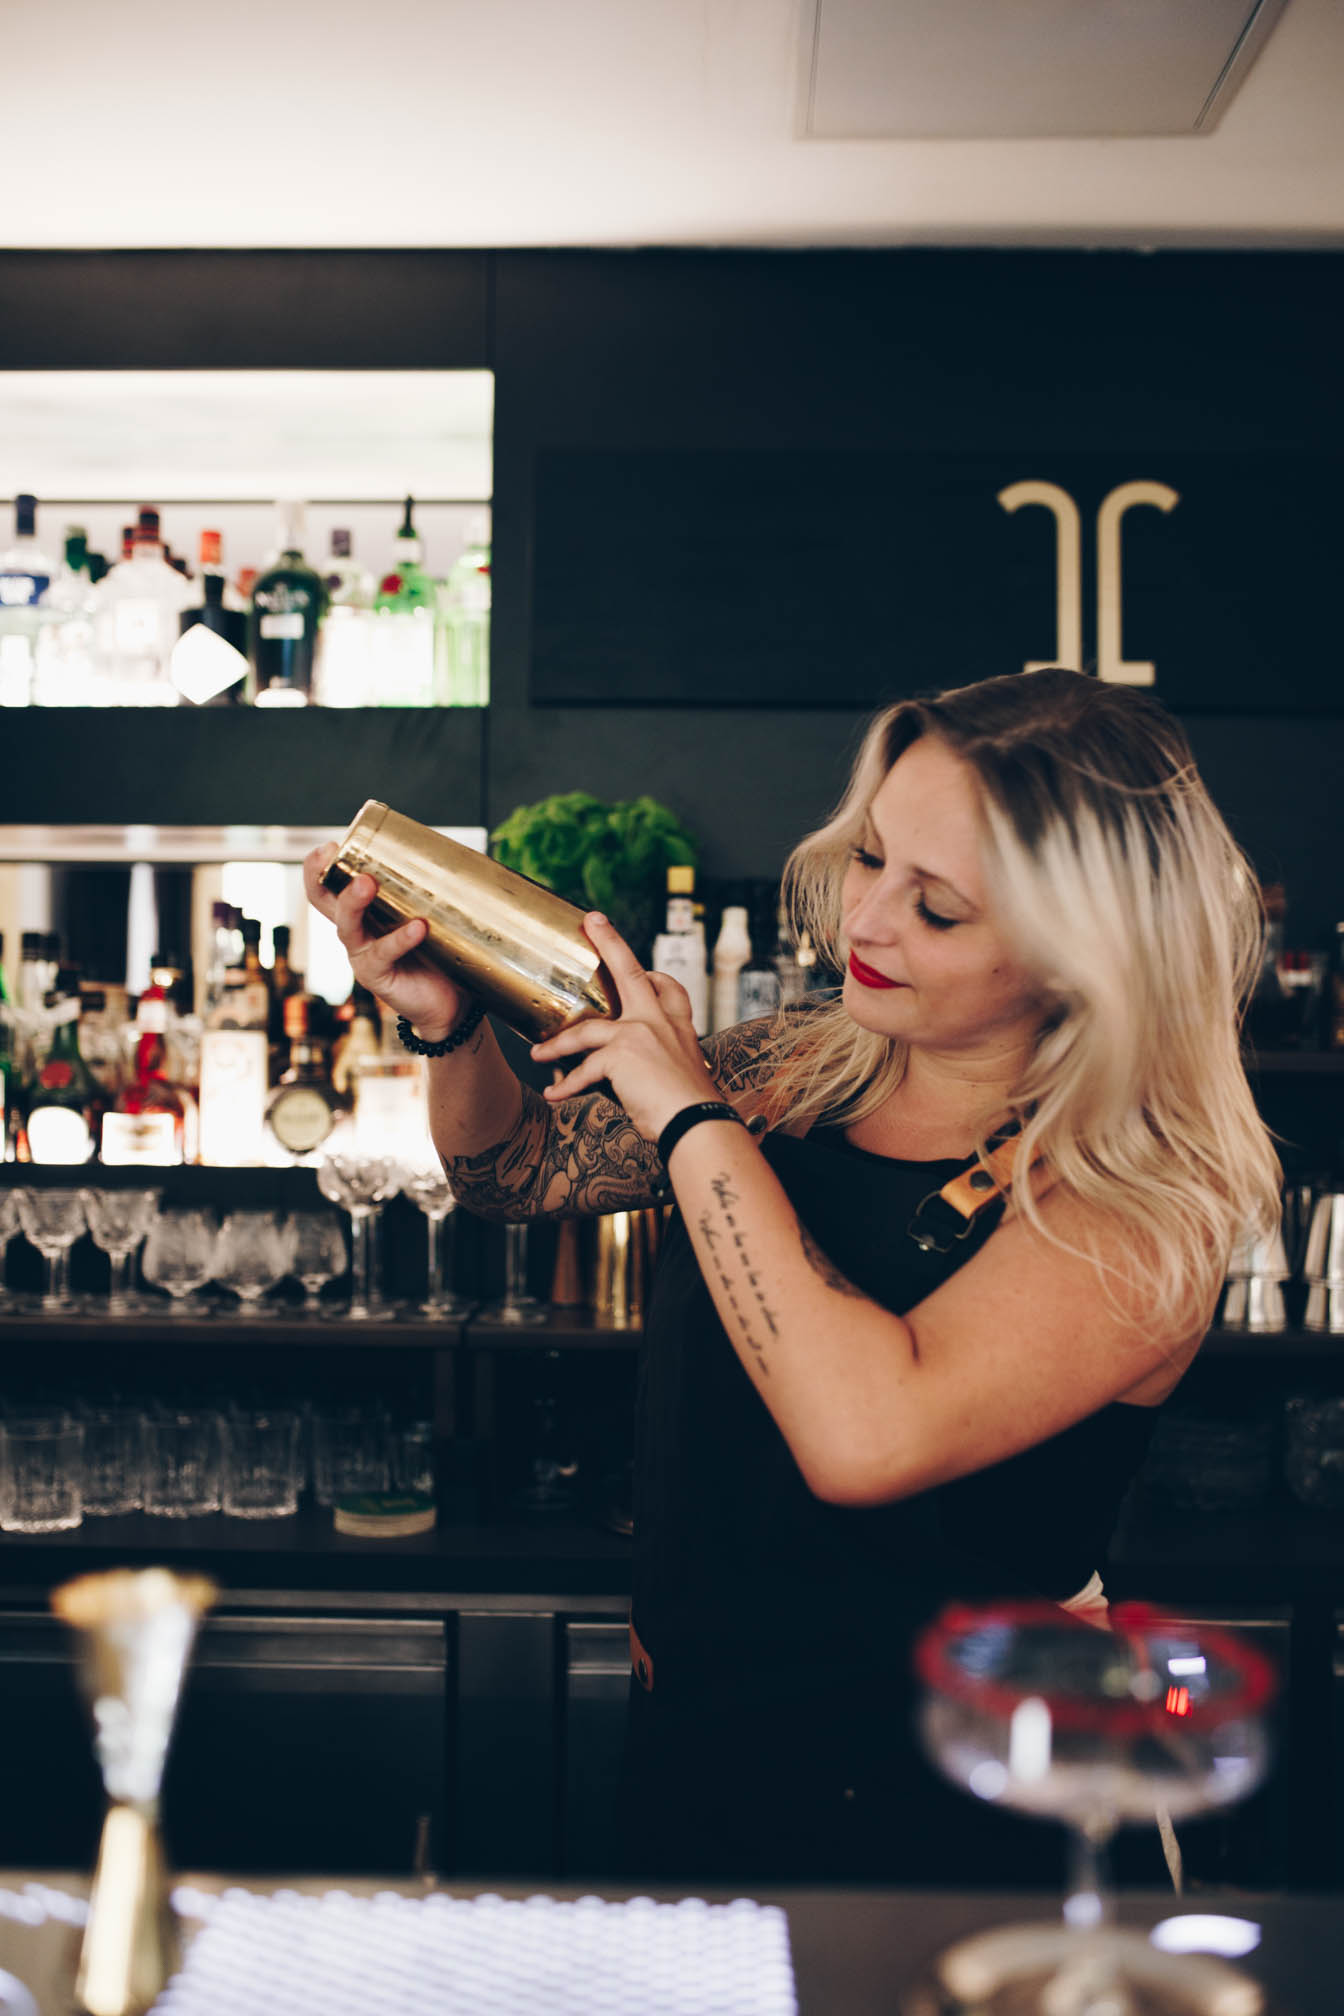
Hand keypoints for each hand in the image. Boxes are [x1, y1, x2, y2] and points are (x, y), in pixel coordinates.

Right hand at [302, 842, 472, 1043]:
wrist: (450, 1002)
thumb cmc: (437, 953)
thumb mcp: (426, 914)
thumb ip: (428, 890)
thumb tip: (454, 852)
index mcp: (363, 912)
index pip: (329, 887)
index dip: (319, 866)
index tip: (329, 845)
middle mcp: (356, 932)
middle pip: (325, 903)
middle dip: (321, 875)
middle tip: (332, 852)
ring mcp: (363, 955)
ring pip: (347, 927)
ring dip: (355, 902)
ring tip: (367, 882)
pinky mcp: (377, 977)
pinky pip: (383, 955)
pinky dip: (400, 939)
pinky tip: (418, 927)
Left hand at [529, 913, 721, 1140]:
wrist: (698, 1124)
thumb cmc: (690, 1111)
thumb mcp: (683, 1076)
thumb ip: (657, 1065)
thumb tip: (630, 1077)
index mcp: (678, 1026)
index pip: (667, 988)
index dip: (653, 977)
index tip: (644, 971)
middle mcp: (659, 1022)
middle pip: (629, 972)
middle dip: (610, 942)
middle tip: (592, 920)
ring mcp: (640, 1034)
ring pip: (586, 1030)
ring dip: (557, 1044)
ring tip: (538, 1054)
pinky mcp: (621, 1054)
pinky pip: (583, 1067)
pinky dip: (567, 1084)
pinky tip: (554, 1094)